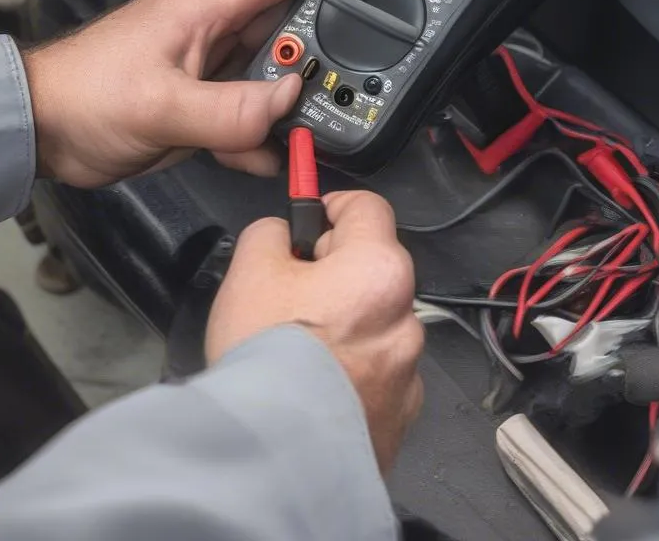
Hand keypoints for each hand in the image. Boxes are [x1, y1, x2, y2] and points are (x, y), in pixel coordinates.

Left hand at [24, 0, 361, 186]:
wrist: (43, 129)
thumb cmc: (88, 95)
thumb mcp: (160, 105)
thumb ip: (228, 110)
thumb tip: (288, 102)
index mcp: (208, 4)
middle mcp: (217, 25)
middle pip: (291, 21)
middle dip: (329, 37)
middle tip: (371, 55)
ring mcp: (213, 62)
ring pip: (276, 69)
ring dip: (296, 95)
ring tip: (326, 118)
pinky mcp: (206, 97)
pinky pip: (252, 109)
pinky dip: (263, 132)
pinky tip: (267, 155)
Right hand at [206, 190, 423, 472]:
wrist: (275, 454)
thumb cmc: (267, 358)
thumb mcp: (249, 269)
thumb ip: (271, 234)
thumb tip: (281, 235)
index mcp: (379, 270)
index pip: (369, 207)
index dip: (333, 205)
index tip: (311, 217)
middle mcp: (407, 318)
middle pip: (372, 271)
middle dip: (334, 272)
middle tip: (289, 290)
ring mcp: (408, 372)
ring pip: (374, 326)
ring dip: (345, 326)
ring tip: (296, 348)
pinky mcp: (399, 416)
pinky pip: (376, 375)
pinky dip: (350, 373)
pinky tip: (311, 386)